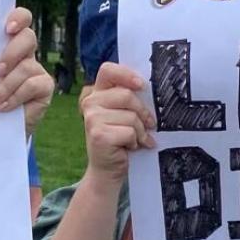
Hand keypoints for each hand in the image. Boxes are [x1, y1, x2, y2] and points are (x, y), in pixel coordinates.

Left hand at [0, 7, 53, 137]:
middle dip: (12, 52)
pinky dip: (14, 97)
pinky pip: (33, 86)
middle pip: (28, 37)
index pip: (20, 17)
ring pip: (27, 66)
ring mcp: (36, 69)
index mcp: (6, 41)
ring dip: (6, 85)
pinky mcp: (44, 87)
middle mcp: (24, 51)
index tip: (7, 29)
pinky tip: (0, 107)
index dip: (18, 18)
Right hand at [80, 63, 155, 184]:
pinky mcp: (98, 135)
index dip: (126, 74)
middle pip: (127, 95)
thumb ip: (129, 98)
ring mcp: (92, 118)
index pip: (108, 70)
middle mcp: (90, 103)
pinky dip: (136, 141)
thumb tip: (149, 89)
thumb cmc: (120, 139)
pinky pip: (130, 131)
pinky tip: (130, 147)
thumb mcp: (124, 114)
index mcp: (96, 93)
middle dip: (143, 112)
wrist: (107, 169)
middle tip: (148, 125)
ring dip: (141, 131)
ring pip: (131, 116)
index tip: (141, 86)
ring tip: (137, 139)